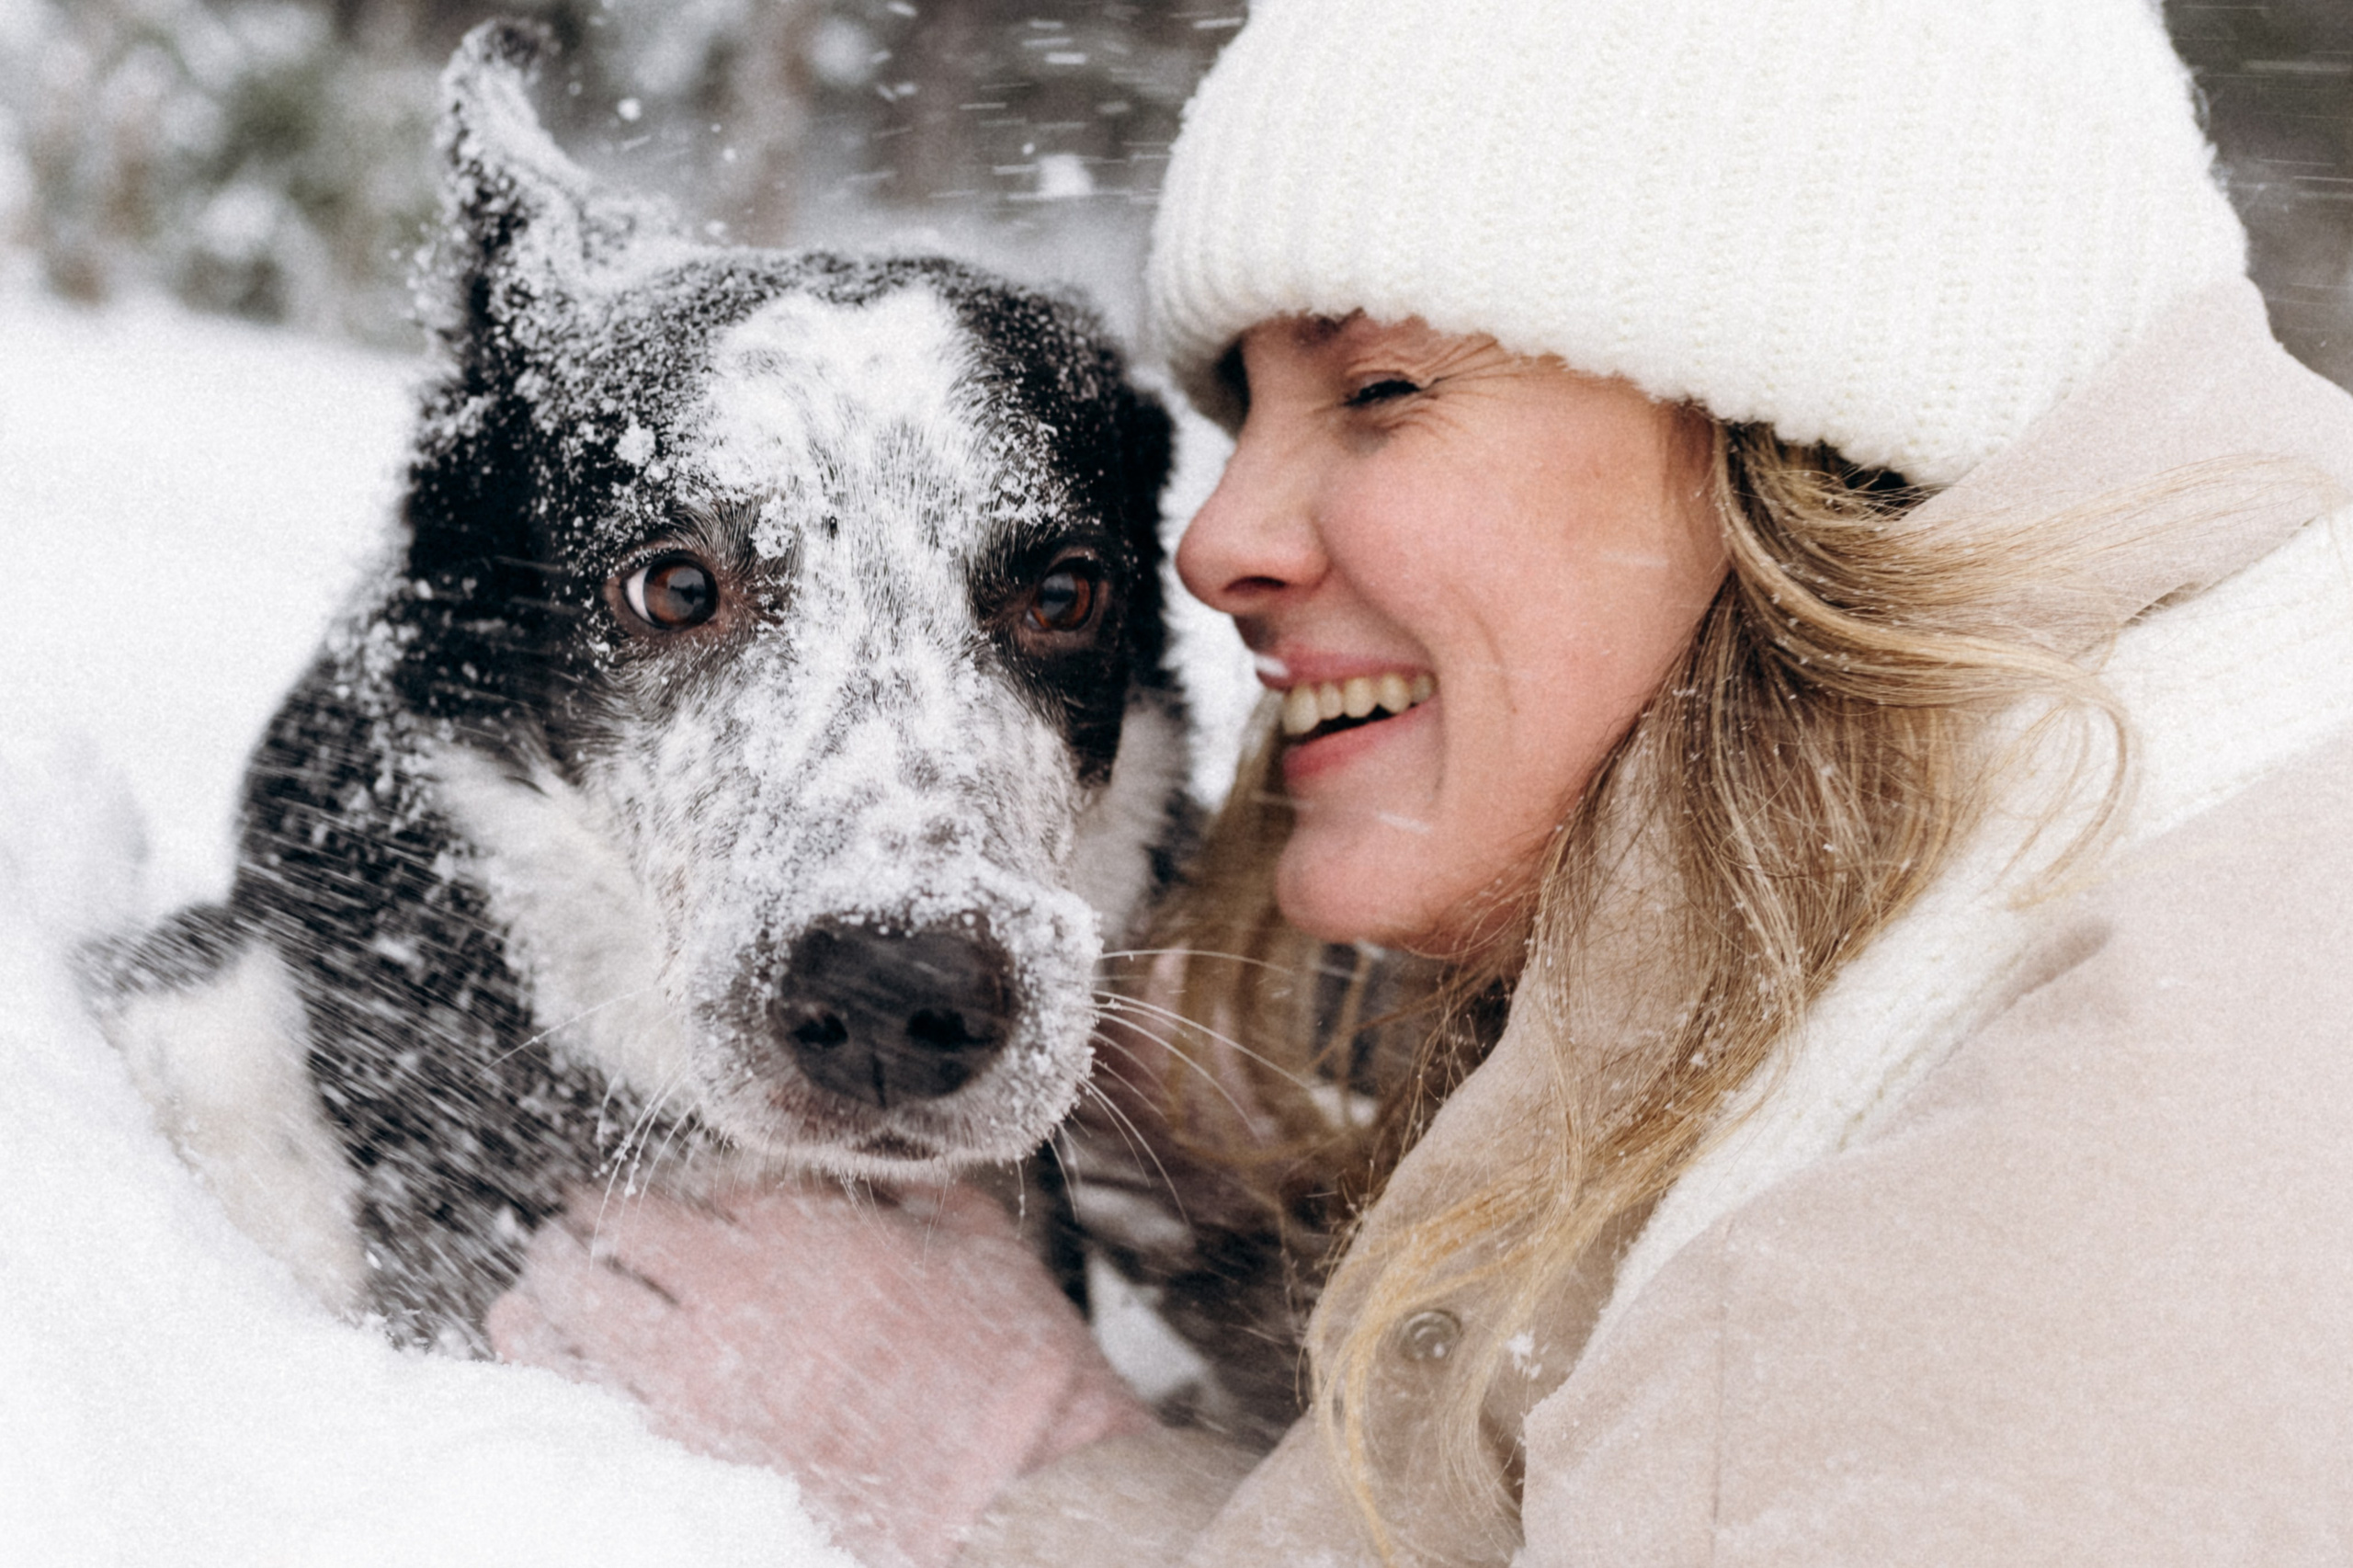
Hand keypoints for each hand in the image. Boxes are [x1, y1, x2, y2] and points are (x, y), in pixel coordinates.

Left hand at [487, 1180, 1154, 1567]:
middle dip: (573, 1232)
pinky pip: (590, 1406)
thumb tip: (864, 1165)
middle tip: (562, 1229)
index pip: (676, 1187)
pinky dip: (554, 1374)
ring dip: (545, 1297)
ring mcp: (704, 1390)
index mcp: (799, 1230)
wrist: (1021, 1487)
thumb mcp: (971, 1234)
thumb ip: (900, 1184)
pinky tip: (545, 1357)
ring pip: (570, 1326)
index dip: (644, 1186)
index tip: (633, 1190)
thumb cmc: (1011, 1364)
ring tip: (533, 1289)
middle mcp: (733, 1299)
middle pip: (599, 1246)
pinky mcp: (701, 1462)